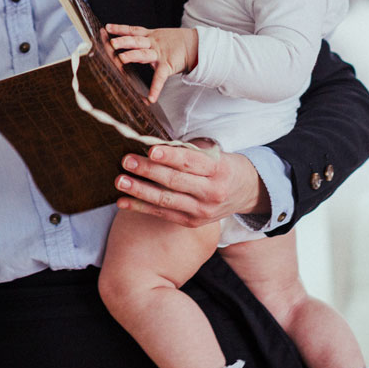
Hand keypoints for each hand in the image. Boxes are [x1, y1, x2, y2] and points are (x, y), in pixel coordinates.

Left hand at [104, 24, 198, 101]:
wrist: (195, 46)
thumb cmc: (173, 43)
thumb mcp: (158, 37)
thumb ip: (143, 40)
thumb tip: (125, 42)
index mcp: (149, 36)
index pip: (132, 30)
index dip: (120, 28)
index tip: (107, 28)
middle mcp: (153, 43)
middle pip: (136, 41)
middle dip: (124, 41)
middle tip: (112, 42)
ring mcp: (160, 54)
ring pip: (144, 53)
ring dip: (132, 55)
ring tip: (122, 58)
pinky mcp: (167, 65)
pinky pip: (160, 78)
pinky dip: (155, 88)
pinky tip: (150, 98)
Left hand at [114, 142, 268, 226]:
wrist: (247, 192)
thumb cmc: (225, 167)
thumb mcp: (216, 154)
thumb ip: (190, 151)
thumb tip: (154, 144)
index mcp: (218, 169)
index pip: (191, 162)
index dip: (170, 156)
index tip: (150, 150)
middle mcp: (211, 192)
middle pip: (175, 181)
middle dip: (148, 171)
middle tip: (127, 161)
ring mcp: (202, 210)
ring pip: (166, 200)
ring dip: (140, 190)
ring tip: (120, 181)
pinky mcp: (192, 222)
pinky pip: (163, 214)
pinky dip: (141, 207)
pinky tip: (123, 201)